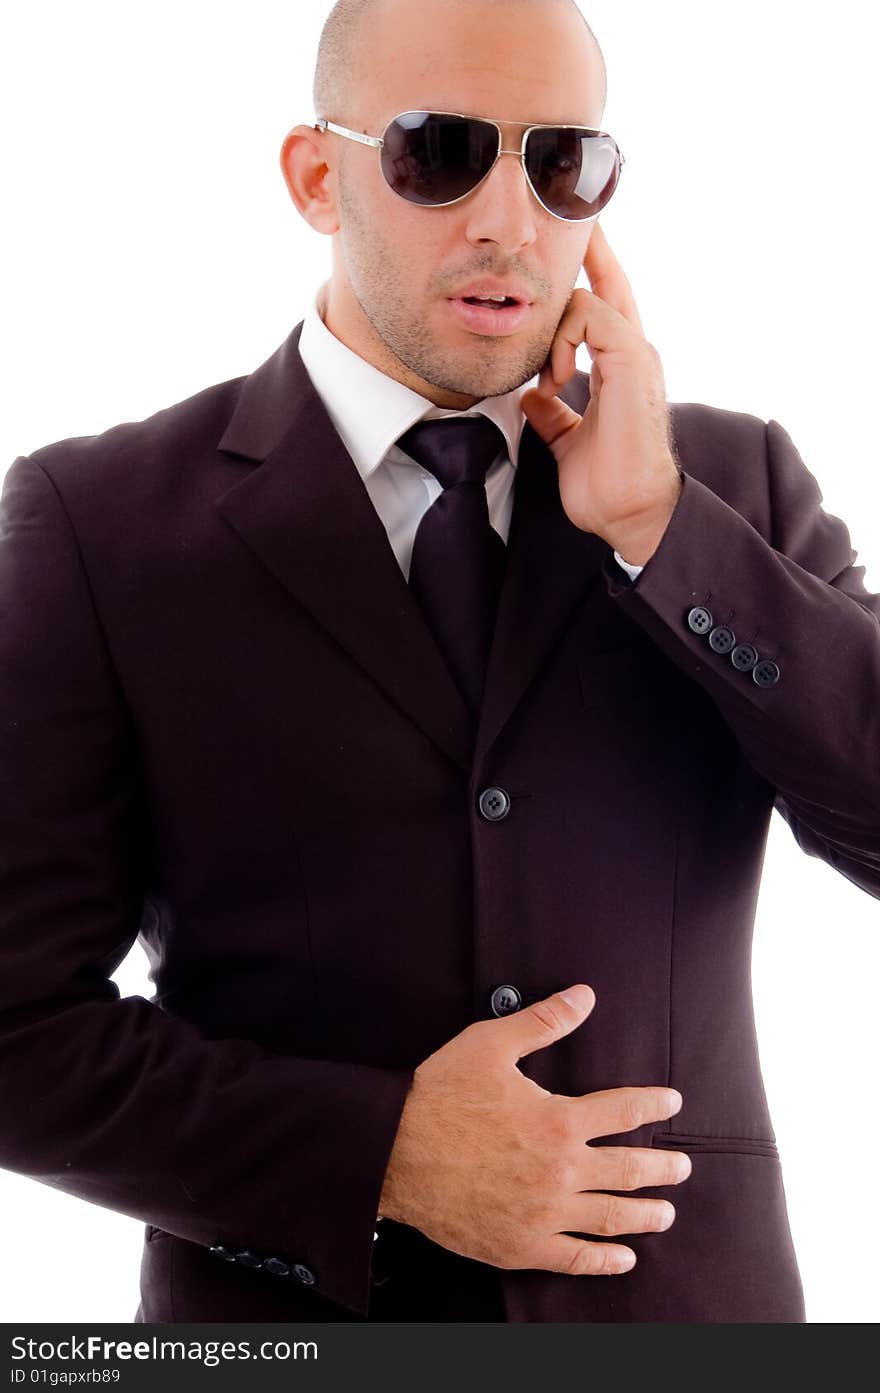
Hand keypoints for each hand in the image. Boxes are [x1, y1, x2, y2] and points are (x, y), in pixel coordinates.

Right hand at [378, 984, 690, 1275]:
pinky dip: (605, 1260)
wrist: (392, 1153)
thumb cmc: (439, 1096)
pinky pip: (575, 1258)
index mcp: (558, 1121)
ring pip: (611, 1217)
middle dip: (662, 1167)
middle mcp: (561, 1171)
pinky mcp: (521, 1245)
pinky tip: (623, 1258)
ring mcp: (544, 1214)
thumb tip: (584, 996)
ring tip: (666, 1213)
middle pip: (629, 1170)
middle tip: (683, 1167)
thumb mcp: (490, 1044)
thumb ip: (543, 1022)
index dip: (653, 1105)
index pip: (623, 1112)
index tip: (671, 1103)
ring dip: (646, 1215)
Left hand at [520, 222, 682, 566]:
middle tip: (571, 221)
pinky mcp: (633, 359)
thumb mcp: (568, 442)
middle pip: (611, 282)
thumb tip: (531, 398)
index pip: (604, 307)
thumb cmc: (607, 486)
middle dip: (589, 247)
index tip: (566, 249)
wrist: (630, 511)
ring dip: (555, 330)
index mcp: (619, 368)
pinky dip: (564, 340)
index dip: (588, 275)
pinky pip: (592, 314)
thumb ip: (552, 415)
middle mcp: (632, 353)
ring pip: (589, 298)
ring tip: (550, 377)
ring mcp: (636, 353)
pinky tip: (557, 378)